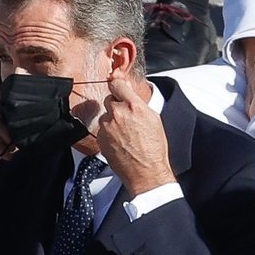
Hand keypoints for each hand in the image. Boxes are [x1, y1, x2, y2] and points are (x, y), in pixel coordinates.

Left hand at [95, 76, 174, 196]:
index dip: (116, 85)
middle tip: (127, 118)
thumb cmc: (153, 148)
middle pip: (109, 99)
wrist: (146, 171)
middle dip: (116, 106)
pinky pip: (102, 130)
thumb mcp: (153, 118)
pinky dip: (108, 134)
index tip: (116, 85)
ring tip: (125, 134)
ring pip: (105, 116)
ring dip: (112, 121)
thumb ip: (137, 102)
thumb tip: (128, 93)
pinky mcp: (100, 139)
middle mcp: (118, 114)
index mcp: (134, 106)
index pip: (116, 84)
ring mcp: (107, 127)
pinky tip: (120, 142)